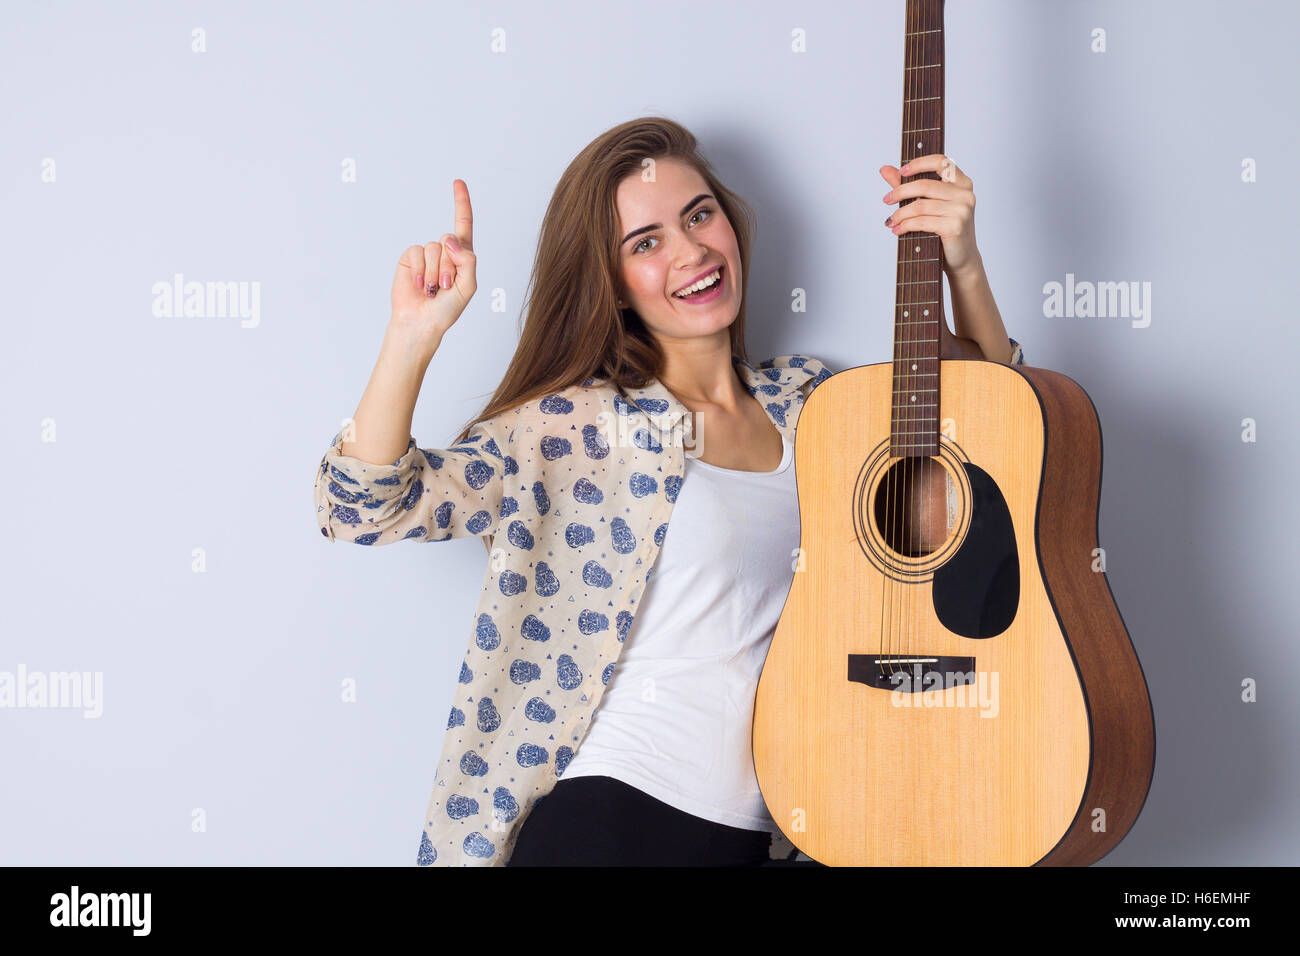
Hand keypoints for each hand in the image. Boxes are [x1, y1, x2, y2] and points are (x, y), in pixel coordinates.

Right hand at [389, 179, 477, 348]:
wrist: (421, 323)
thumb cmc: (446, 310)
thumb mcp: (468, 287)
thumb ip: (467, 261)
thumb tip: (450, 239)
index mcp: (462, 256)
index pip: (463, 224)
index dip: (461, 202)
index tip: (458, 182)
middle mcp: (444, 251)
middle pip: (450, 240)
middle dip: (449, 266)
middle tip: (445, 287)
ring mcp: (426, 254)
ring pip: (434, 248)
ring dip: (435, 272)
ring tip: (433, 290)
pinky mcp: (410, 258)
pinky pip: (417, 252)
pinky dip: (421, 271)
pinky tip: (420, 286)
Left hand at [879, 154, 979, 277]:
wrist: (961, 258)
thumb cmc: (945, 229)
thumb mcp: (928, 204)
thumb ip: (908, 185)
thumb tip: (884, 169)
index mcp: (962, 182)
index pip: (941, 161)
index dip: (919, 163)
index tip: (901, 171)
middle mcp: (965, 193)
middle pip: (924, 185)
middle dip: (900, 192)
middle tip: (886, 200)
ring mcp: (962, 210)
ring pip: (920, 205)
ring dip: (900, 214)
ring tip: (891, 221)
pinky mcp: (955, 226)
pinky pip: (922, 221)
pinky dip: (906, 225)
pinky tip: (898, 229)